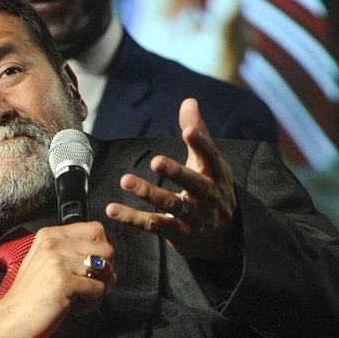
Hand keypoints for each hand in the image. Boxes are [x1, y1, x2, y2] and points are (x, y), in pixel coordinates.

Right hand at [0, 222, 113, 337]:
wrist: (10, 323)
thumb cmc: (30, 299)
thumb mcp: (47, 264)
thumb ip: (72, 255)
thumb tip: (108, 262)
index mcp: (49, 236)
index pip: (96, 229)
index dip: (100, 251)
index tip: (90, 269)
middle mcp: (53, 243)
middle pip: (106, 249)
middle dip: (104, 272)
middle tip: (87, 287)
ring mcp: (57, 261)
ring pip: (105, 270)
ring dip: (98, 290)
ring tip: (79, 300)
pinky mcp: (64, 281)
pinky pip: (99, 289)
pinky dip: (92, 303)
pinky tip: (74, 308)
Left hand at [105, 98, 238, 260]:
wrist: (225, 236)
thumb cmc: (213, 190)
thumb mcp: (210, 163)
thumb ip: (198, 133)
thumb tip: (189, 101)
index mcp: (215, 174)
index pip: (210, 156)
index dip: (200, 143)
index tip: (188, 130)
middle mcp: (206, 196)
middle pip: (192, 183)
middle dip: (175, 171)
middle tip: (155, 160)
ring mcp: (192, 217)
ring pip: (170, 204)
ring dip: (147, 192)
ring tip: (125, 180)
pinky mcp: (177, 233)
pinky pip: (152, 225)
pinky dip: (131, 218)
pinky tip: (112, 209)